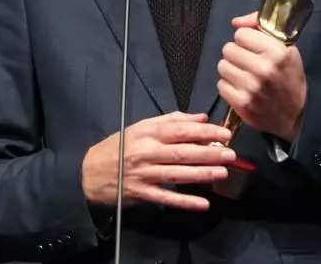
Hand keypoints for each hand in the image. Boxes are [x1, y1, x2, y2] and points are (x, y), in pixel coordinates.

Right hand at [81, 111, 236, 210]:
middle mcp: (146, 152)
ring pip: (177, 174)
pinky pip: (167, 198)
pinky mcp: (142, 193)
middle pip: (182, 151)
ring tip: (223, 172)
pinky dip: (185, 201)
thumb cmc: (119, 147)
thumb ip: (171, 121)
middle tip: (231, 153)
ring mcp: (144, 174)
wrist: (89, 172)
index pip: (180, 130)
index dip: (204, 131)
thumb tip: (200, 117)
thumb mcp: (141, 128)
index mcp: (147, 133)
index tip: (224, 133)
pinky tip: (203, 203)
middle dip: (208, 152)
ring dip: (202, 173)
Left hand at [217, 11, 307, 141]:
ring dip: (231, 70)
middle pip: (228, 49)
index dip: (246, 40)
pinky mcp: (242, 103)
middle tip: (247, 62)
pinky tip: (241, 89)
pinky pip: (221, 85)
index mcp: (277, 52)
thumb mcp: (286, 49)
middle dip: (236, 54)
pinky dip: (229, 86)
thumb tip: (235, 22)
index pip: (241, 34)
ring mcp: (251, 87)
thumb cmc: (289, 78)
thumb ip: (260, 28)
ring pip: (222, 66)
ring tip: (244, 75)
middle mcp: (263, 68)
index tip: (254, 48)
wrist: (295, 115)